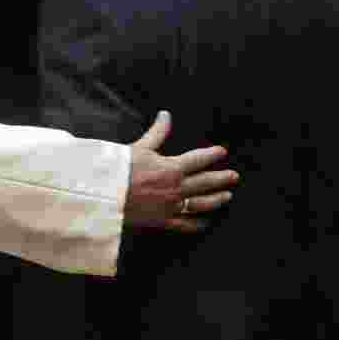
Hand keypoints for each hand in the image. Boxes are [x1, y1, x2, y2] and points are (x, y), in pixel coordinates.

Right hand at [124, 110, 237, 232]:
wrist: (104, 195)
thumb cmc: (119, 169)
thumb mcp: (139, 147)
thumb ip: (157, 133)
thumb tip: (166, 115)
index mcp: (171, 167)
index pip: (198, 159)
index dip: (212, 154)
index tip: (221, 152)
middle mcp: (176, 188)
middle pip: (205, 182)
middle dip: (221, 179)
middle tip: (234, 176)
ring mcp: (171, 206)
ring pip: (201, 204)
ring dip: (216, 200)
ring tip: (227, 197)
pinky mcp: (162, 221)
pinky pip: (185, 224)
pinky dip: (197, 224)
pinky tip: (205, 223)